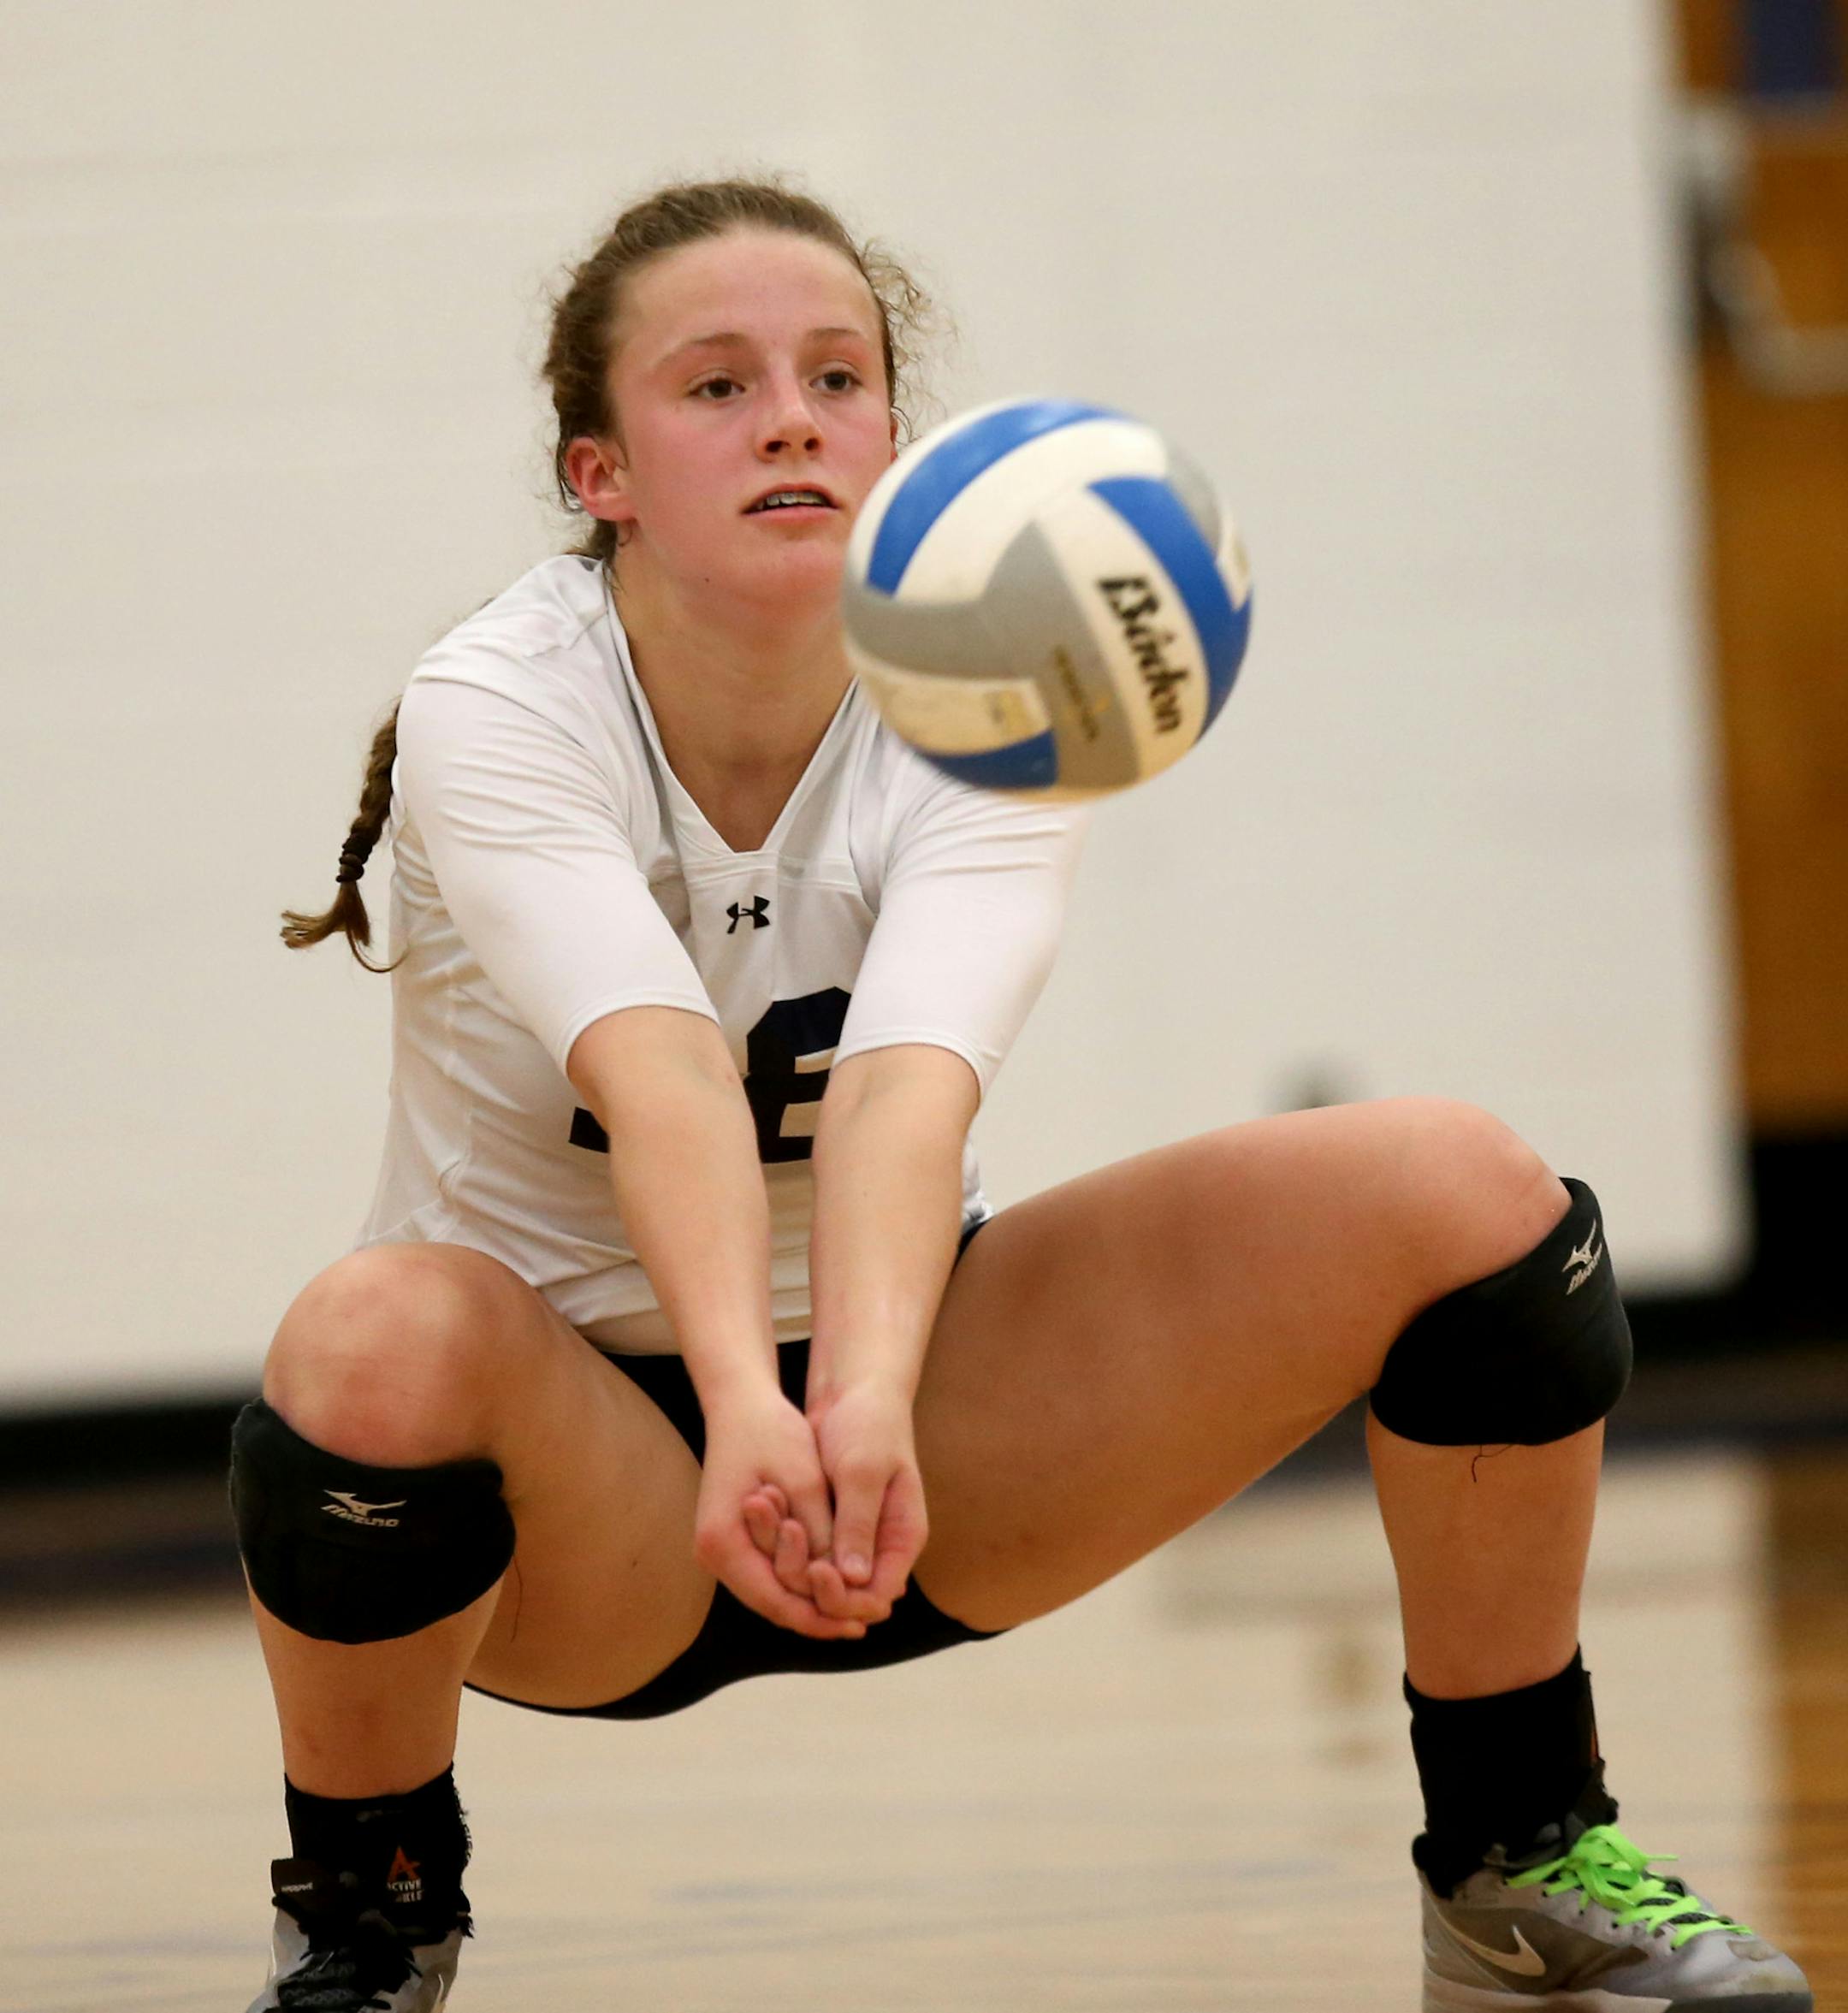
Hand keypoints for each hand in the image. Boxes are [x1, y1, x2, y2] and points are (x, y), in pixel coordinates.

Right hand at [694, 1385, 871, 1640]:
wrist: (740, 1402)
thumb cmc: (770, 1433)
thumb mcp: (805, 1482)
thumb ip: (821, 1534)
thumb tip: (847, 1581)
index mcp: (723, 1542)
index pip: (774, 1600)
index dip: (819, 1616)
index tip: (858, 1624)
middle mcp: (713, 1553)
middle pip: (770, 1603)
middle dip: (816, 1614)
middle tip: (862, 1623)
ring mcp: (720, 1547)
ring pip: (769, 1591)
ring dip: (809, 1600)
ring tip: (854, 1610)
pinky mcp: (732, 1538)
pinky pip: (767, 1571)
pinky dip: (798, 1579)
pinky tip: (831, 1582)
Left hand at [791, 1380, 928, 1624]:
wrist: (854, 1390)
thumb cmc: (868, 1424)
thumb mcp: (862, 1470)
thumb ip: (858, 1523)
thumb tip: (853, 1579)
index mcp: (903, 1537)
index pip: (877, 1597)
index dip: (845, 1600)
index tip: (814, 1575)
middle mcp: (881, 1547)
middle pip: (848, 1599)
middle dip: (813, 1588)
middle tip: (782, 1562)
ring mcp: (855, 1539)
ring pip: (824, 1582)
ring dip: (794, 1566)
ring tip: (772, 1529)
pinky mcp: (830, 1526)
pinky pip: (810, 1557)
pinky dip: (789, 1550)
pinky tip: (767, 1529)